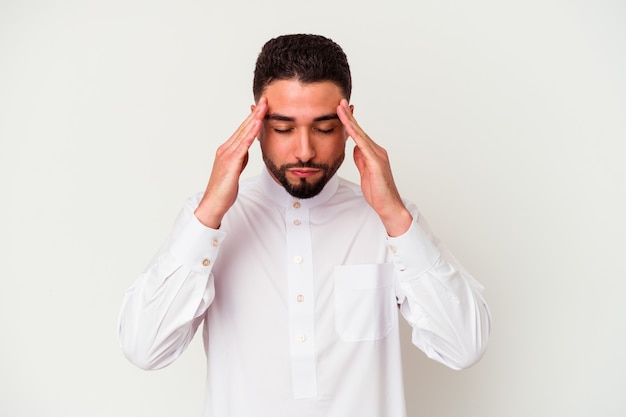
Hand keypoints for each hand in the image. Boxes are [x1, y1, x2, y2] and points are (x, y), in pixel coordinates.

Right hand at [194, 98, 267, 227]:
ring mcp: (227, 155)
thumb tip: (247, 150)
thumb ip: (241, 159)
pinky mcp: (231, 163)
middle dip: (254, 113)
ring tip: (263, 108)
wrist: (213, 203)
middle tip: (264, 100)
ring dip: (254, 119)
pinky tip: (257, 126)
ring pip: (243, 133)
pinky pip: (243, 146)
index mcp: (227, 150)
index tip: (261, 107)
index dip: (252, 118)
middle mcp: (225, 149)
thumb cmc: (224, 189)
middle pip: (243, 127)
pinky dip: (250, 134)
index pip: (242, 130)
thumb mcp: (235, 170)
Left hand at [337, 99, 411, 236]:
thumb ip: (360, 159)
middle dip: (349, 116)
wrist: (389, 206)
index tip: (341, 111)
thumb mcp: (365, 173)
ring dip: (350, 121)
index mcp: (373, 153)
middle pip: (360, 130)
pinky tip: (348, 127)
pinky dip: (356, 135)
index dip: (349, 122)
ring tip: (341, 109)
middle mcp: (377, 151)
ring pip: (361, 135)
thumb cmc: (378, 192)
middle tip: (340, 102)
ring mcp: (378, 156)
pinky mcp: (376, 163)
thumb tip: (355, 148)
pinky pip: (363, 146)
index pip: (359, 135)